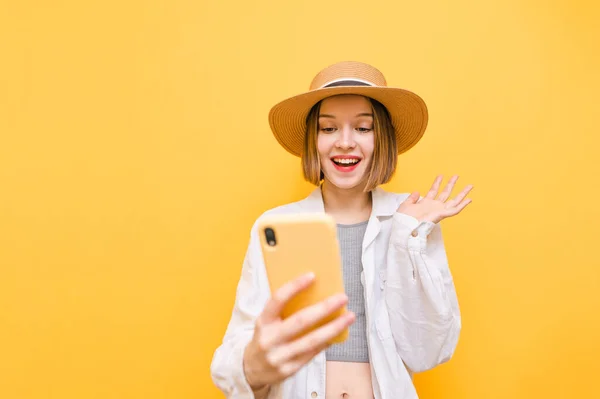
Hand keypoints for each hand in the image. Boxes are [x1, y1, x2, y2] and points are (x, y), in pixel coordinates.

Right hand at [243, 272, 354, 391]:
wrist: (250, 369)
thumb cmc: (265, 338)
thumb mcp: (267, 322)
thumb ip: (284, 310)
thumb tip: (314, 294)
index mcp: (263, 322)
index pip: (278, 300)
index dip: (294, 286)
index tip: (312, 276)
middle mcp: (269, 339)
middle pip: (300, 321)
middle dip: (324, 308)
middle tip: (342, 298)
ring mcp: (279, 356)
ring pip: (311, 340)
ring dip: (333, 327)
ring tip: (349, 317)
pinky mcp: (289, 370)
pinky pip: (312, 353)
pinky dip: (326, 342)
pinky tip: (337, 333)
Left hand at [397, 175, 472, 223]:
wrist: (404, 227)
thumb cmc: (404, 219)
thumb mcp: (406, 205)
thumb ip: (411, 198)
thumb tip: (417, 191)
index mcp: (425, 204)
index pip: (433, 190)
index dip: (437, 183)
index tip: (441, 175)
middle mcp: (434, 207)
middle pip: (445, 193)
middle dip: (451, 184)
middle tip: (456, 175)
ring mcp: (439, 211)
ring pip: (454, 201)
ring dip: (462, 193)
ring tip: (470, 185)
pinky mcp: (441, 215)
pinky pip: (454, 210)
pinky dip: (462, 205)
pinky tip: (469, 199)